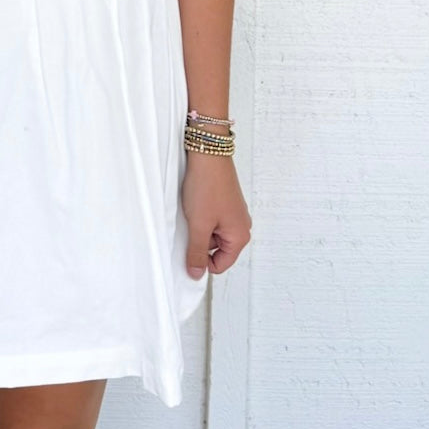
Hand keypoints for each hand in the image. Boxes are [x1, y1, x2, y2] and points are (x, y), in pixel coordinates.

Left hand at [181, 153, 250, 277]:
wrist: (208, 153)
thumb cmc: (208, 186)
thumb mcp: (199, 225)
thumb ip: (196, 252)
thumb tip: (196, 274)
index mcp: (240, 236)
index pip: (220, 265)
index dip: (201, 261)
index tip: (188, 249)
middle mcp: (241, 226)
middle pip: (215, 250)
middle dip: (199, 241)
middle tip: (190, 225)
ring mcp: (232, 214)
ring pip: (211, 234)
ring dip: (198, 227)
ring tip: (191, 211)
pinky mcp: (223, 203)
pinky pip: (210, 220)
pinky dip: (199, 216)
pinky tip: (193, 204)